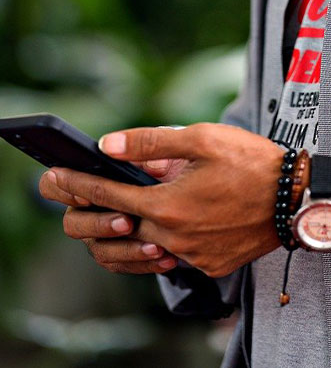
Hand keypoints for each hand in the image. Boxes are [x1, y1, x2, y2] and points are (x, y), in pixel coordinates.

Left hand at [39, 124, 283, 277]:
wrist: (296, 197)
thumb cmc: (253, 162)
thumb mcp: (202, 137)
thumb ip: (152, 142)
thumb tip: (109, 144)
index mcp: (167, 204)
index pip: (108, 195)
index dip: (79, 185)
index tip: (58, 178)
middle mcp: (173, 236)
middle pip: (118, 228)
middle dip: (95, 212)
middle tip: (84, 196)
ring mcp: (191, 255)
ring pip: (143, 249)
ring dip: (128, 230)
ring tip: (127, 209)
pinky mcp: (209, 265)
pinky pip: (173, 257)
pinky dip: (162, 242)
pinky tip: (170, 223)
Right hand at [39, 156, 186, 275]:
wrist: (196, 193)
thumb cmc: (172, 166)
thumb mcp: (162, 154)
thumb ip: (140, 149)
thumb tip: (114, 145)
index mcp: (91, 179)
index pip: (54, 184)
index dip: (65, 190)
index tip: (88, 194)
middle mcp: (89, 208)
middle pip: (72, 224)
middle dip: (99, 224)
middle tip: (128, 221)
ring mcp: (102, 234)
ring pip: (98, 250)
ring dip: (125, 248)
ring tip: (155, 245)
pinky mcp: (120, 254)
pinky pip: (121, 265)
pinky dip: (143, 262)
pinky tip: (165, 256)